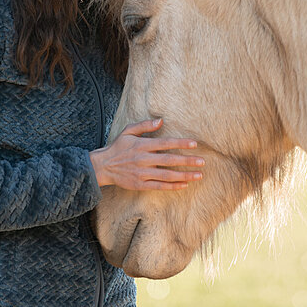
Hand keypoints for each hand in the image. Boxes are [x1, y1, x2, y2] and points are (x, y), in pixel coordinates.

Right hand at [89, 118, 204, 190]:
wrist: (103, 166)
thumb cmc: (118, 147)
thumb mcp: (128, 131)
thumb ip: (144, 125)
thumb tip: (161, 120)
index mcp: (142, 145)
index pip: (165, 143)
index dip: (180, 143)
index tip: (194, 144)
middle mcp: (143, 159)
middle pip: (169, 160)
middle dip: (187, 161)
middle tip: (202, 161)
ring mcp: (142, 173)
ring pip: (167, 175)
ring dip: (184, 175)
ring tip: (199, 175)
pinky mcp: (141, 184)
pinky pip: (159, 186)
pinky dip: (173, 186)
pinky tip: (184, 184)